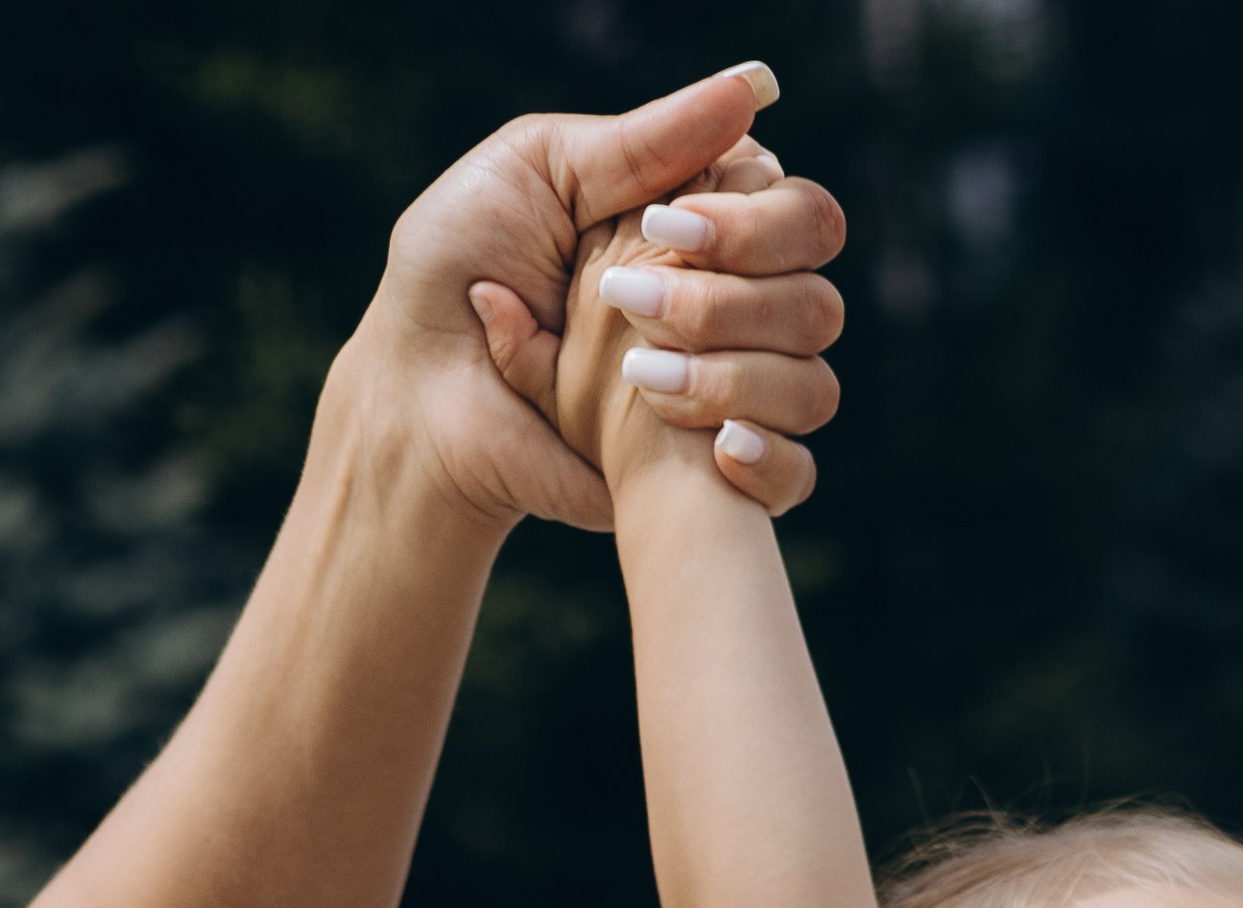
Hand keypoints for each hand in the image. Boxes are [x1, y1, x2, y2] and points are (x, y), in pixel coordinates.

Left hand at [339, 62, 844, 534]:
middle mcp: (732, 312)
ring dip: (733, 374)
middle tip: (632, 303)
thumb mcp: (540, 170)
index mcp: (701, 231)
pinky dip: (765, 458)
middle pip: (817, 300)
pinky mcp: (710, 479)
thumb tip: (757, 87)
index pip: (799, 217)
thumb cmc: (459, 266)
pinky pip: (795, 474)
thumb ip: (648, 141)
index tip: (671, 227)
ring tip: (637, 379)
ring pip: (813, 385)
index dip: (755, 223)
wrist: (419, 392)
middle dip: (735, 299)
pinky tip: (712, 447)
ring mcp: (728, 397)